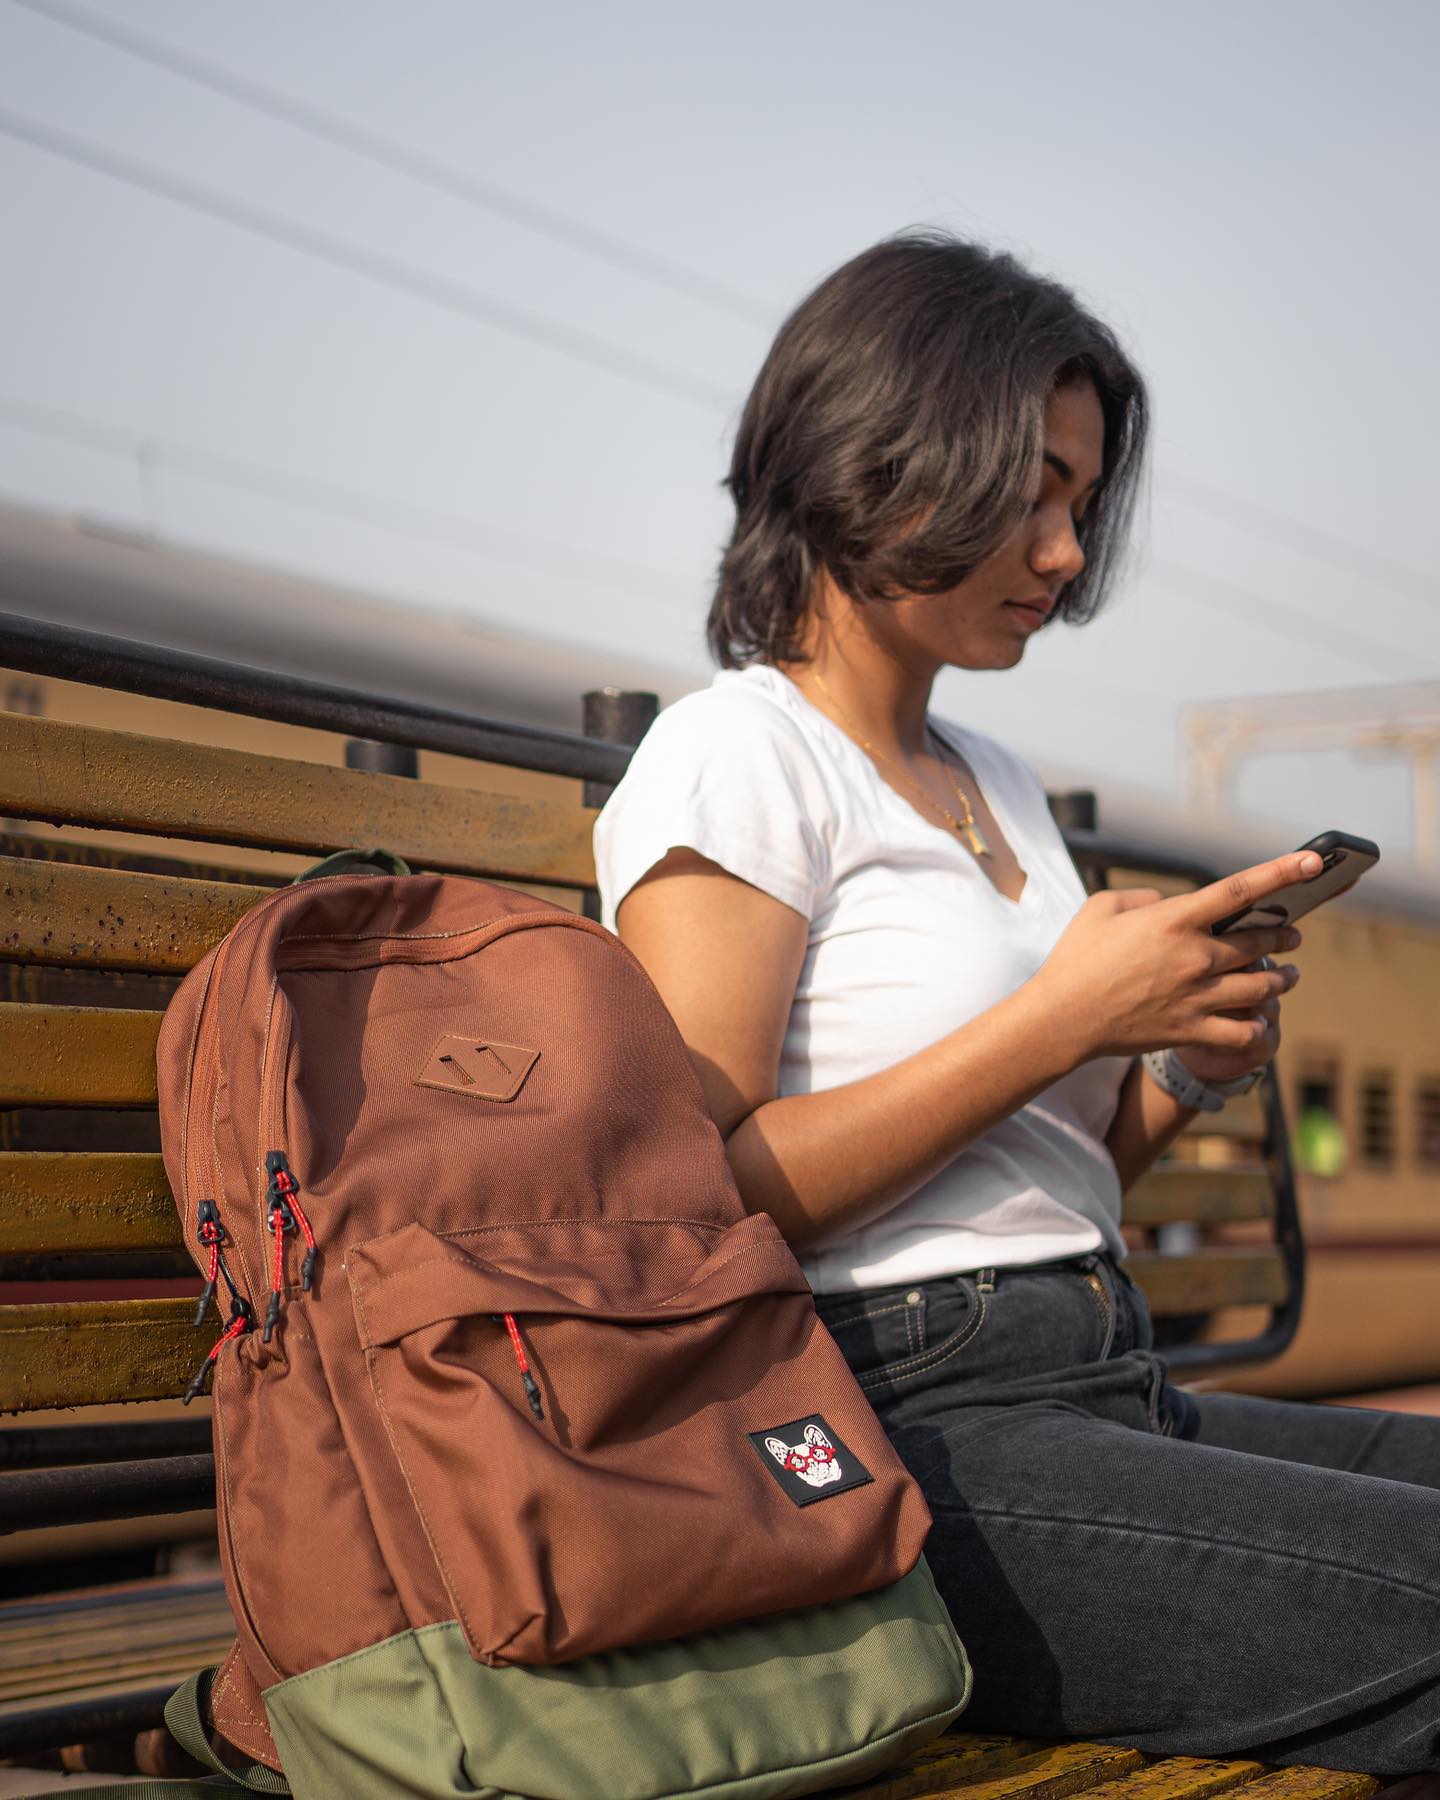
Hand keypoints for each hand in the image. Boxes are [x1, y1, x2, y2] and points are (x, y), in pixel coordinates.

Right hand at [1033, 851, 1318, 1062]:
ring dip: (1281, 979)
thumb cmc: (1076, 959)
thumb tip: (1169, 902)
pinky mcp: (1192, 1030)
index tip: (1313, 861)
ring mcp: (1197, 996)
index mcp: (1174, 921)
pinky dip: (1258, 1026)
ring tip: (1288, 976)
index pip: (1240, 890)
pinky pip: (1243, 1032)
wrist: (1063, 1018)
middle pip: (1260, 941)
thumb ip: (1142, 897)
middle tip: (1292, 935)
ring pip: (1261, 986)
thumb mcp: (1101, 908)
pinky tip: (1261, 1021)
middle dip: (1284, 935)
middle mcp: (1194, 957)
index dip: (1281, 872)